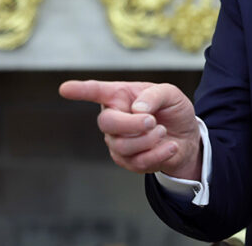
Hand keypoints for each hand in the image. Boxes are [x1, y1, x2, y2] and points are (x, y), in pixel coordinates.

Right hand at [59, 80, 201, 179]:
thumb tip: (137, 110)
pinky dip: (158, 153)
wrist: (187, 137)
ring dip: (148, 139)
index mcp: (119, 96)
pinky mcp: (128, 161)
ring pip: (122, 145)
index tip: (65, 88)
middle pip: (107, 123)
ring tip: (162, 131)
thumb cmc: (172, 111)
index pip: (96, 91)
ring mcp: (117, 142)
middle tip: (152, 121)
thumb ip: (154, 95)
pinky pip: (137, 162)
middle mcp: (113, 118)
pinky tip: (170, 146)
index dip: (80, 90)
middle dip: (131, 124)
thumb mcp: (170, 94)